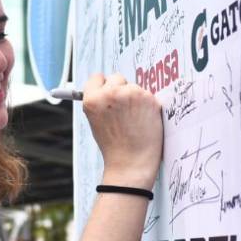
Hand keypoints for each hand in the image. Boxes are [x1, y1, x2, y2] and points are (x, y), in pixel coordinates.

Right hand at [81, 73, 162, 189]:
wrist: (131, 163)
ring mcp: (130, 94)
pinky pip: (147, 94)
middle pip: (116, 78)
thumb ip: (99, 103)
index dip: (103, 86)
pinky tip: (143, 120)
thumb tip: (106, 88)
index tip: (109, 93)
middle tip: (124, 109)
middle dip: (120, 89)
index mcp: (92, 99)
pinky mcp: (148, 98)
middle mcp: (110, 93)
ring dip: (135, 97)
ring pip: (133, 86)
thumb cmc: (114, 146)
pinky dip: (147, 104)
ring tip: (134, 119)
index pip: (97, 78)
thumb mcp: (96, 122)